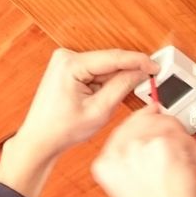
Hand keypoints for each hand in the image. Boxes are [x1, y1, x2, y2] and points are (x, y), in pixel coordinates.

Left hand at [0, 48, 157, 196]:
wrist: (40, 139)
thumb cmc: (61, 129)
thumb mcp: (99, 111)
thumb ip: (122, 87)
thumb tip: (140, 73)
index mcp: (70, 63)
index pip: (113, 57)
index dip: (138, 61)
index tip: (155, 66)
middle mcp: (65, 57)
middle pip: (109, 62)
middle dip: (125, 76)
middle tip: (142, 89)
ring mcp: (65, 62)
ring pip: (103, 69)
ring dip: (111, 84)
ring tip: (103, 105)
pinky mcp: (67, 69)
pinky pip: (94, 73)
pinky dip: (102, 86)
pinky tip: (97, 101)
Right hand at [91, 107, 195, 196]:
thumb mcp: (127, 189)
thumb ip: (128, 163)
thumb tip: (141, 141)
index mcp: (104, 164)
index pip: (121, 130)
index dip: (139, 122)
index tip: (149, 118)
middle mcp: (117, 151)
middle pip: (140, 121)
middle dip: (159, 125)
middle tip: (173, 133)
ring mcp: (138, 145)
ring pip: (161, 123)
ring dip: (176, 135)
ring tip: (182, 156)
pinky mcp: (161, 143)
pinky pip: (178, 132)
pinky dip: (188, 144)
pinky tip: (188, 158)